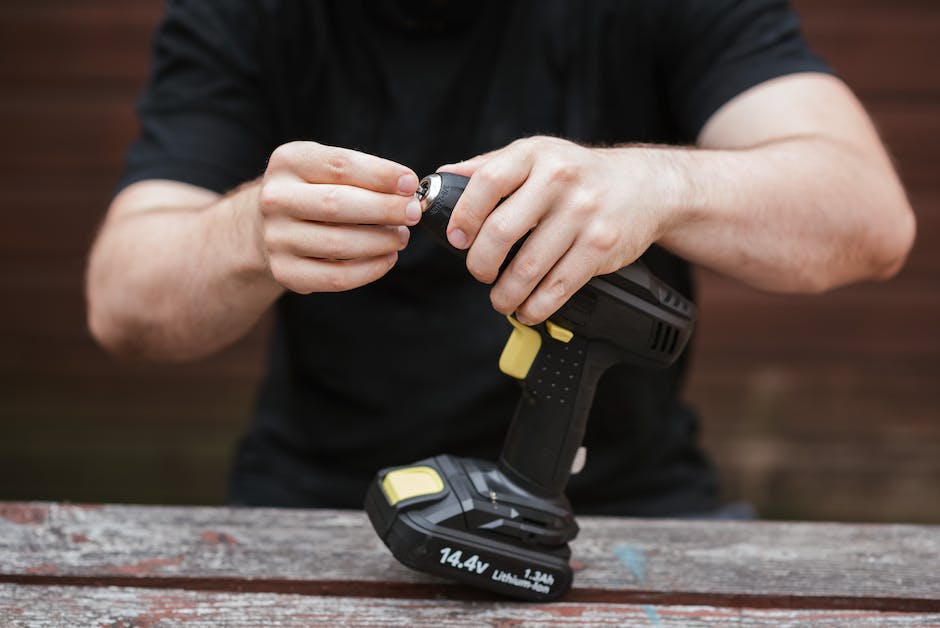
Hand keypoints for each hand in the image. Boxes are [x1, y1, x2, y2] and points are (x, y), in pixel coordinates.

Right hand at [258, 141, 419, 292]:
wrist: (268, 225)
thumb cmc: (313, 192)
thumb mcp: (328, 169)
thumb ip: (364, 173)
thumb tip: (407, 188)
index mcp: (288, 162)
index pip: (340, 166)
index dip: (380, 174)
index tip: (410, 183)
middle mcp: (275, 199)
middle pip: (337, 204)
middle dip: (384, 209)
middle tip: (413, 212)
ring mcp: (277, 238)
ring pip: (339, 244)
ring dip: (381, 241)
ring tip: (401, 236)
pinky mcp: (285, 271)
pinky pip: (336, 277)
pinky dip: (370, 270)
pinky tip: (387, 258)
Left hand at [439, 136, 677, 323]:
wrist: (646, 185)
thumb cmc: (580, 174)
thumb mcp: (537, 156)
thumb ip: (490, 167)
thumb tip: (442, 183)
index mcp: (534, 155)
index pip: (486, 183)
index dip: (464, 217)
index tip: (458, 240)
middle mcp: (559, 180)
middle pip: (501, 232)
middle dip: (481, 264)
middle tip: (480, 274)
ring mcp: (583, 213)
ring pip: (528, 268)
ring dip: (506, 295)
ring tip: (501, 300)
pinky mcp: (601, 245)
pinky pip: (558, 286)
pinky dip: (537, 306)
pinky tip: (529, 308)